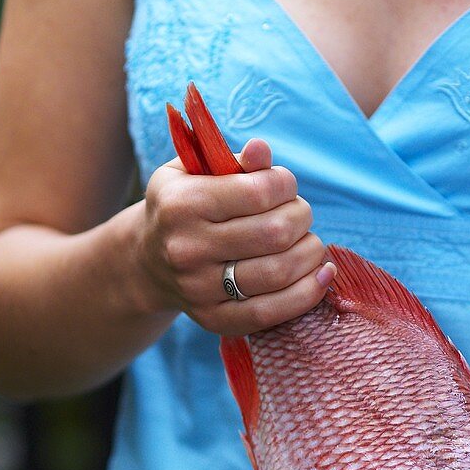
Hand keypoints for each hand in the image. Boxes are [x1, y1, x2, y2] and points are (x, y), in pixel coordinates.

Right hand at [137, 140, 335, 334]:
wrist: (147, 262)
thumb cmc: (183, 207)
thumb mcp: (194, 173)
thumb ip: (232, 161)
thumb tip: (262, 150)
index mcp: (182, 204)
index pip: (258, 192)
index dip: (285, 185)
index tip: (285, 185)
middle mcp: (187, 249)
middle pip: (275, 234)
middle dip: (301, 218)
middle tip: (299, 215)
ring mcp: (200, 289)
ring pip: (279, 273)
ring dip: (310, 254)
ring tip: (309, 243)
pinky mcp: (215, 320)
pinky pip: (272, 313)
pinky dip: (308, 293)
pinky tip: (321, 274)